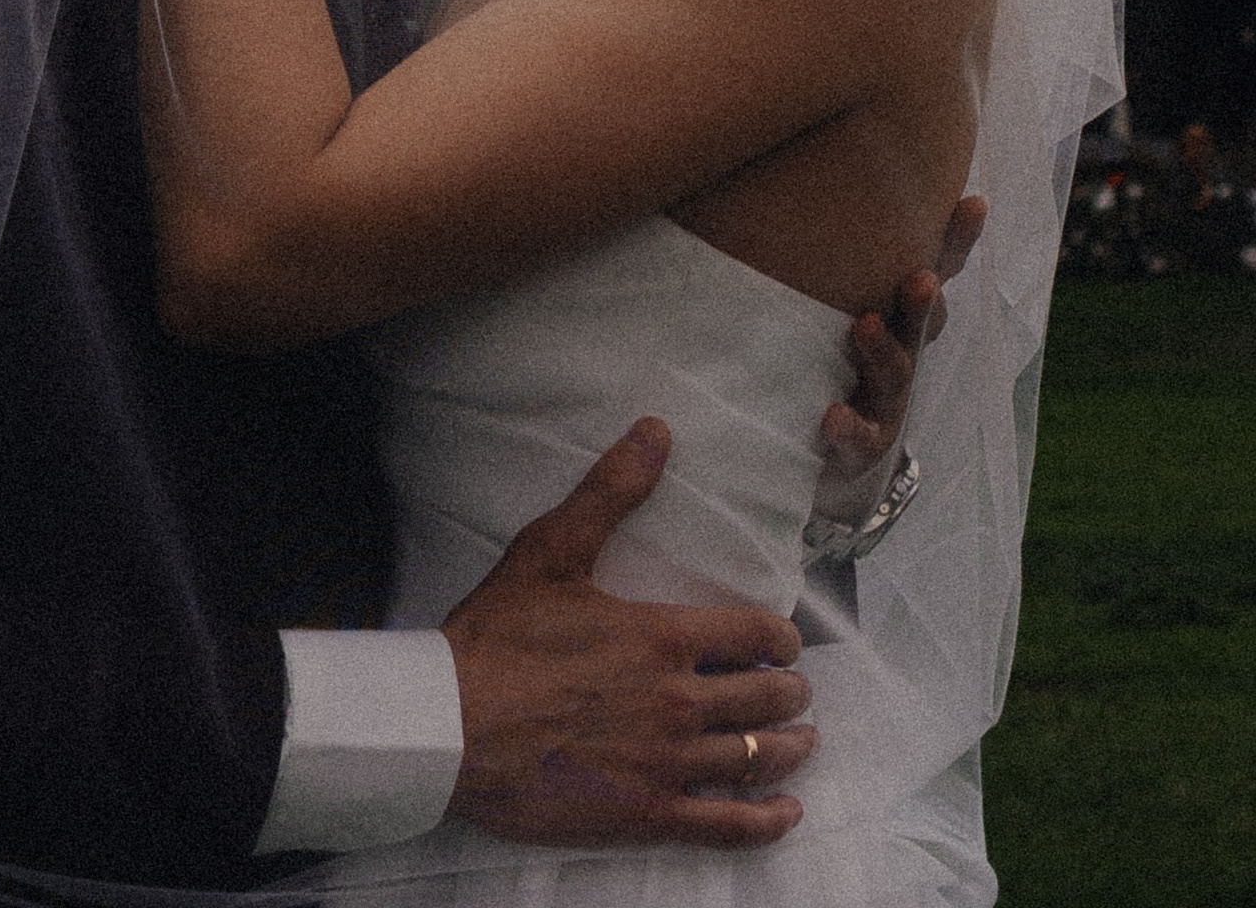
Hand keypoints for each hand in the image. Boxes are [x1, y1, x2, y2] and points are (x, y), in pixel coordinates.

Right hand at [443, 421, 810, 848]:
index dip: (780, 637)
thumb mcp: (552, 550)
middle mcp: (678, 701)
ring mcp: (666, 764)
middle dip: (789, 692)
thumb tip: (657, 431)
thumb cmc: (500, 638)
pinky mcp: (646, 814)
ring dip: (789, 749)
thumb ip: (610, 492)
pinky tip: (786, 813)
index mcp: (663, 636)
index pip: (755, 634)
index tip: (784, 642)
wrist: (452, 726)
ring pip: (755, 758)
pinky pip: (725, 824)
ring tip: (803, 742)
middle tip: (794, 691)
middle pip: (766, 699)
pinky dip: (765, 821)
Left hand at [814, 194, 982, 519]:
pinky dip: (847, 426)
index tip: (974, 202)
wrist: (838, 459)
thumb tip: (790, 157)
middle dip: (924, 300)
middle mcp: (905, 355)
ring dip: (883, 351)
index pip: (937, 272)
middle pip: (922, 323)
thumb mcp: (840, 302)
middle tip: (920, 276)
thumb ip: (831, 252)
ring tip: (864, 327)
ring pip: (895, 376)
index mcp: (902, 315)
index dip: (957, 242)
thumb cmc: (837, 359)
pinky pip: (856, 437)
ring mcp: (886, 403)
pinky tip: (831, 416)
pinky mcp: (862, 447)